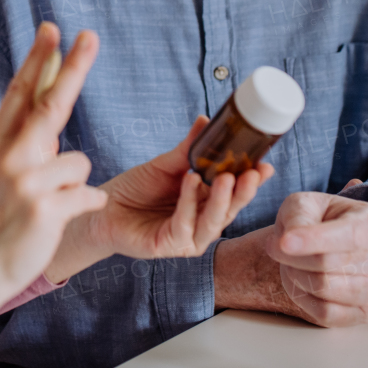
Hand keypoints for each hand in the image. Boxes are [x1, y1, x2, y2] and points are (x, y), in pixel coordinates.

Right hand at [0, 22, 106, 361]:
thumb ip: (22, 141)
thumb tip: (49, 104)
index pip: (20, 93)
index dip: (38, 60)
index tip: (52, 29)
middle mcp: (8, 157)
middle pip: (49, 103)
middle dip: (72, 67)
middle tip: (90, 36)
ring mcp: (25, 181)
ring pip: (78, 161)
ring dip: (75, 183)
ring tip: (51, 206)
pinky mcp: (44, 208)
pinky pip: (87, 193)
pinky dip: (86, 204)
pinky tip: (65, 218)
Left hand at [48, 116, 272, 282]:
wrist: (102, 208)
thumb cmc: (136, 189)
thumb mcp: (165, 165)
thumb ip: (188, 149)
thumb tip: (206, 120)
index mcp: (206, 203)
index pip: (235, 192)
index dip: (252, 180)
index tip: (265, 163)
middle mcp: (202, 223)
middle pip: (230, 209)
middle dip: (243, 191)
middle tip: (254, 172)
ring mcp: (188, 238)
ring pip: (212, 222)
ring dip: (221, 199)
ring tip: (226, 176)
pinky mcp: (169, 246)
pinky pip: (184, 225)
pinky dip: (189, 203)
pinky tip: (192, 181)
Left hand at [262, 181, 367, 326]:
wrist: (339, 243)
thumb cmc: (322, 220)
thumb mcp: (307, 203)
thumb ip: (298, 216)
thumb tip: (288, 242)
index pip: (347, 236)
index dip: (313, 240)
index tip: (284, 241)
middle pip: (325, 264)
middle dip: (290, 255)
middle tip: (277, 246)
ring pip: (323, 289)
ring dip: (294, 275)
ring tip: (292, 262)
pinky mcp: (365, 314)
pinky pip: (325, 314)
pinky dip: (302, 297)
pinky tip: (299, 281)